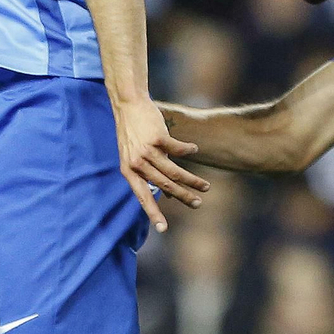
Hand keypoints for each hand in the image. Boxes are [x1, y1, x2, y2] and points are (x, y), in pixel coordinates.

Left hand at [114, 96, 207, 231]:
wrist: (128, 104)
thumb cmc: (133, 131)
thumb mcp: (135, 155)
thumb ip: (150, 173)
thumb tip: (170, 195)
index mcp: (129, 171)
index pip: (142, 197)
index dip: (153, 213)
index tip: (163, 229)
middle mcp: (136, 163)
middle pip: (164, 185)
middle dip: (184, 197)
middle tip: (198, 204)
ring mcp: (146, 151)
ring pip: (173, 172)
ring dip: (191, 180)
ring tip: (204, 186)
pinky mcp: (157, 137)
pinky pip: (178, 149)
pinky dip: (188, 151)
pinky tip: (195, 150)